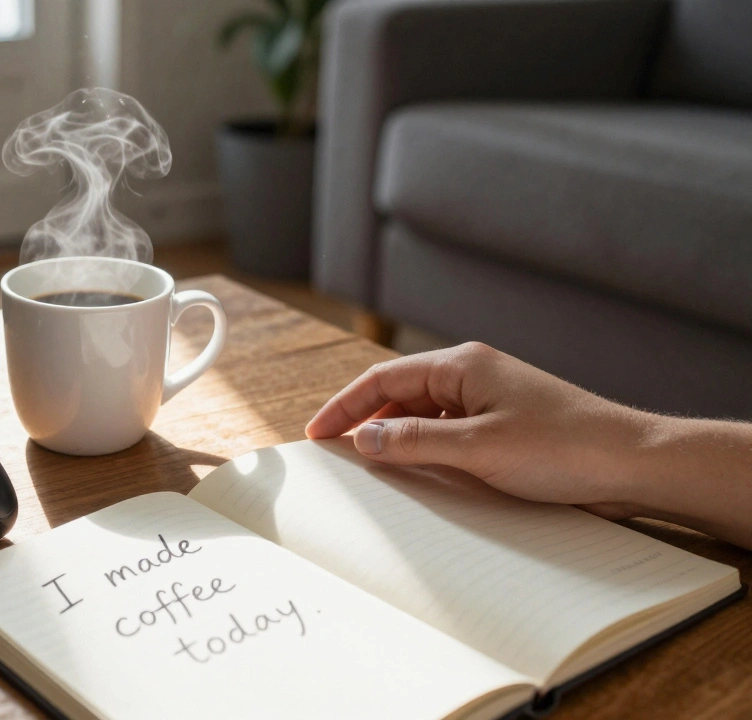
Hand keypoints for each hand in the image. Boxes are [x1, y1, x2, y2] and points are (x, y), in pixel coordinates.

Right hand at [305, 342, 650, 518]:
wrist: (633, 461)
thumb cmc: (563, 446)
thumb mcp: (477, 448)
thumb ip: (414, 442)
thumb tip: (363, 437)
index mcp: (462, 365)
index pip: (383, 378)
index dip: (344, 406)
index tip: (317, 434)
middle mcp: (472, 374)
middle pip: (399, 393)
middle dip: (364, 420)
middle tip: (336, 453)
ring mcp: (488, 399)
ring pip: (423, 415)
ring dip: (396, 437)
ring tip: (371, 466)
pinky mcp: (504, 424)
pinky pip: (448, 431)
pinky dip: (425, 449)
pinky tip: (418, 471)